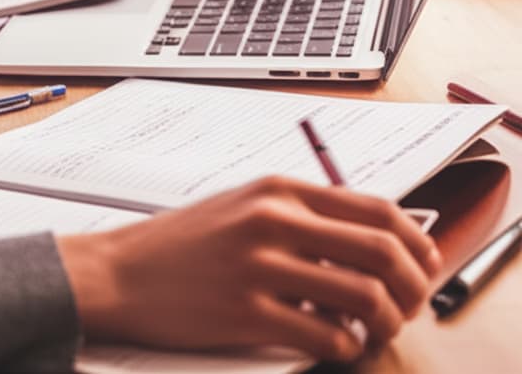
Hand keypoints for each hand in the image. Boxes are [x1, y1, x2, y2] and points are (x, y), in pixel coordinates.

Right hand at [57, 176, 442, 361]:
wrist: (116, 272)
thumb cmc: (179, 245)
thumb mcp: (240, 207)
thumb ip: (298, 215)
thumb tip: (368, 241)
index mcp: (276, 191)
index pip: (376, 209)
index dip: (416, 242)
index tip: (424, 265)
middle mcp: (273, 221)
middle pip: (382, 250)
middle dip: (412, 286)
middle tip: (408, 307)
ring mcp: (259, 267)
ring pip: (364, 297)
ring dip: (385, 323)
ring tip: (375, 333)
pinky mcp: (245, 313)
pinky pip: (326, 336)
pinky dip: (346, 349)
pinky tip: (336, 347)